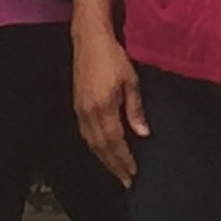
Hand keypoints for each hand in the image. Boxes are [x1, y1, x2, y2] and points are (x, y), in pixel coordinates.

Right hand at [72, 23, 146, 184]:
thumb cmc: (113, 56)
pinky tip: (101, 151)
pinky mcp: (77, 105)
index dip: (124, 160)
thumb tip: (143, 134)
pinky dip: (94, 147)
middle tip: (126, 181)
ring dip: (104, 159)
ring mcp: (80, 110)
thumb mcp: (130, 80)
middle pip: (101, 147)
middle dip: (114, 166)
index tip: (133, 174)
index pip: (115, 142)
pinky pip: (85, 134)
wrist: (89, 39)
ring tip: (116, 171)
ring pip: (91, 143)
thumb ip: (135, 109)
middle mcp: (89, 113)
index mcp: (104, 108)